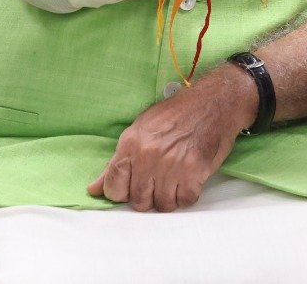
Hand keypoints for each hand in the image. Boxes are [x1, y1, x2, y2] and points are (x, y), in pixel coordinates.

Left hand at [86, 72, 249, 211]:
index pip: (113, 186)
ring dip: (169, 197)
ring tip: (174, 180)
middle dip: (147, 196)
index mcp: (131, 144)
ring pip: (163, 205)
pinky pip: (185, 201)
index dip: (120, 193)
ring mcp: (172, 165)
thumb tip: (94, 189)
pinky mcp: (194, 172)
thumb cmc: (175, 114)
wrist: (212, 103)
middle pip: (139, 201)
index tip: (129, 189)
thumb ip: (117, 162)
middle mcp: (148, 156)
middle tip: (157, 182)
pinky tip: (188, 180)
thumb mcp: (140, 129)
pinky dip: (187, 195)